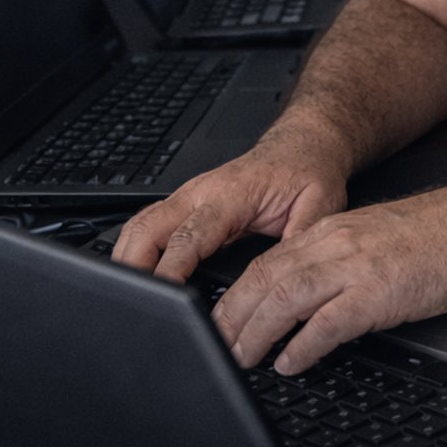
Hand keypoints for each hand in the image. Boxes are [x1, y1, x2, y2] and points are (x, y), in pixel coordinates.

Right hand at [111, 125, 350, 281]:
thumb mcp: (319, 206)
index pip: (189, 236)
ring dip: (128, 256)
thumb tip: (288, 278)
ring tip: (127, 294)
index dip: (171, 269)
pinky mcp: (188, 204)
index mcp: (231, 194)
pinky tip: (134, 272)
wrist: (303, 145)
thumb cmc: (308, 171)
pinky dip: (136, 248)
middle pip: (148, 228)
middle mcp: (202, 192)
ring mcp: (190, 196)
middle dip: (133, 264)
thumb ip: (300, 240)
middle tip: (133, 301)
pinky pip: (149, 224)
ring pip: (141, 224)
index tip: (164, 296)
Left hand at [211, 185, 446, 375]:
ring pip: (285, 299)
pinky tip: (290, 363)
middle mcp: (333, 245)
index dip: (235, 294)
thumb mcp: (369, 238)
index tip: (219, 319)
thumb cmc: (431, 238)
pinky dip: (302, 346)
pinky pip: (327, 323)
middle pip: (263, 280)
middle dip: (232, 316)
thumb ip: (334, 260)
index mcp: (328, 232)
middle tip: (215, 345)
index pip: (266, 263)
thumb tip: (306, 299)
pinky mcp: (377, 293)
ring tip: (241, 358)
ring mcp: (354, 268)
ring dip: (256, 332)